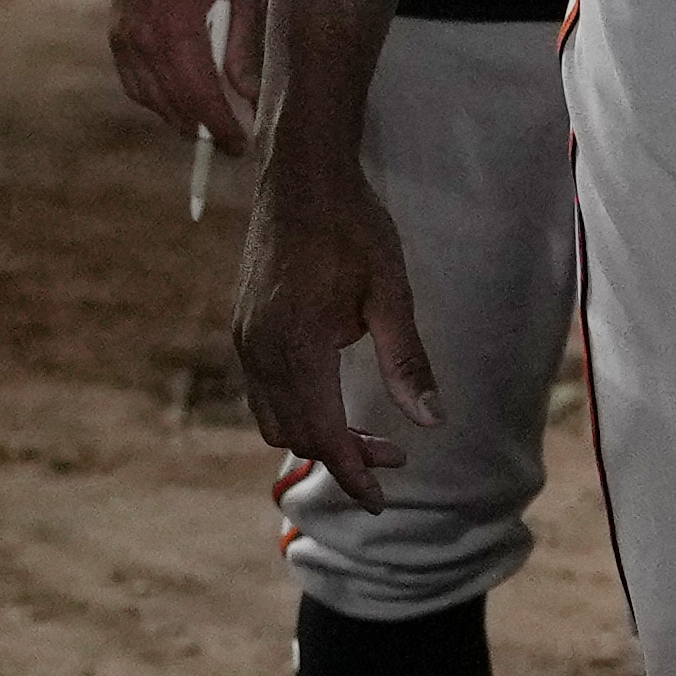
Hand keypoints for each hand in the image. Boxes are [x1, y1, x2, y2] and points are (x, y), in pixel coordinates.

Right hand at [108, 0, 252, 148]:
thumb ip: (242, 50)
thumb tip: (250, 97)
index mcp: (178, 30)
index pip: (199, 96)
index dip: (220, 128)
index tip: (240, 145)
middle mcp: (145, 42)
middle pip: (173, 106)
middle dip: (203, 131)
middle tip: (229, 142)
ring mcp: (125, 42)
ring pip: (151, 101)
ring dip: (179, 119)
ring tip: (205, 125)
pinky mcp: (116, 40)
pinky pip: (135, 85)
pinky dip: (156, 100)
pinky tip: (177, 102)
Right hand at [233, 152, 433, 503]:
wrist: (298, 175)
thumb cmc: (351, 226)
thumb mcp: (390, 291)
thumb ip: (407, 360)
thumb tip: (431, 422)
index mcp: (297, 347)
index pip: (324, 435)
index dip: (354, 474)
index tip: (382, 501)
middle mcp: (260, 351)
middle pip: (296, 435)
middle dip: (342, 457)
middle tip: (394, 455)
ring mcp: (245, 340)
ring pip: (272, 419)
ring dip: (317, 436)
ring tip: (367, 434)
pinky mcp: (243, 328)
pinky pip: (262, 393)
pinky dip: (296, 411)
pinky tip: (331, 398)